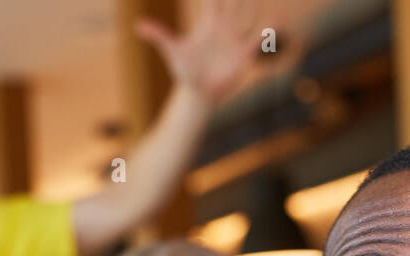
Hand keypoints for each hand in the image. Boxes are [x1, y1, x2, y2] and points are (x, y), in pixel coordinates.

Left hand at [136, 0, 257, 103]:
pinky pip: (256, 41)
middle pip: (235, 3)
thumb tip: (137, 25)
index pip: (215, 0)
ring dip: (253, 6)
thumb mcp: (172, 51)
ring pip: (248, 17)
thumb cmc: (186, 71)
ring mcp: (236, 40)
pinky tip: (272, 23)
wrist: (200, 92)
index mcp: (209, 24)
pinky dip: (265, 33)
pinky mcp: (244, 55)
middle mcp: (225, 28)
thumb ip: (159, 36)